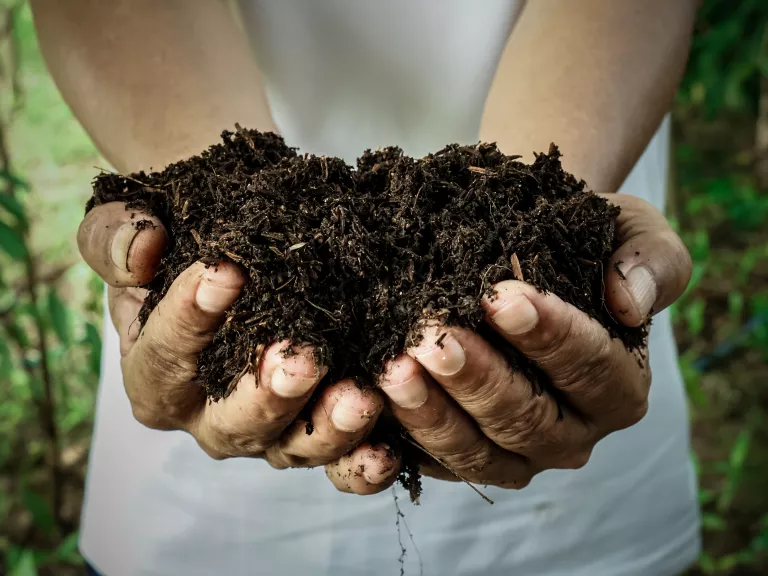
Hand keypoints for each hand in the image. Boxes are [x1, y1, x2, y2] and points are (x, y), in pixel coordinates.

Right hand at [78, 202, 398, 493]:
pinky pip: (337, 463)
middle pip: (234, 422)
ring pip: (293, 448)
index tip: (226, 272)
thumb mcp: (128, 228)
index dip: (190, 317)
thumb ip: (115, 236)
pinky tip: (388, 448)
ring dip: (329, 429)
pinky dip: (362, 465)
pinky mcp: (314, 434)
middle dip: (269, 394)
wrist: (236, 255)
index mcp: (155, 376)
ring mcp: (267, 432)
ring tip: (360, 398)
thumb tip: (141, 247)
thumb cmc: (179, 244)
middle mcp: (208, 416)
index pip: (165, 354)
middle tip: (301, 358)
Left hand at [378, 194, 690, 487]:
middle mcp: (572, 432)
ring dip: (432, 412)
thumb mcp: (632, 231)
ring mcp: (517, 454)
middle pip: (527, 419)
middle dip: (478, 379)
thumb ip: (650, 261)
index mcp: (620, 387)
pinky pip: (433, 462)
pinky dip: (401, 438)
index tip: (502, 297)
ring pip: (477, 451)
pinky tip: (371, 402)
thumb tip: (630, 303)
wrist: (525, 256)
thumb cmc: (580, 243)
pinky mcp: (466, 457)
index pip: (591, 368)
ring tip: (393, 367)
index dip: (549, 336)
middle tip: (433, 338)